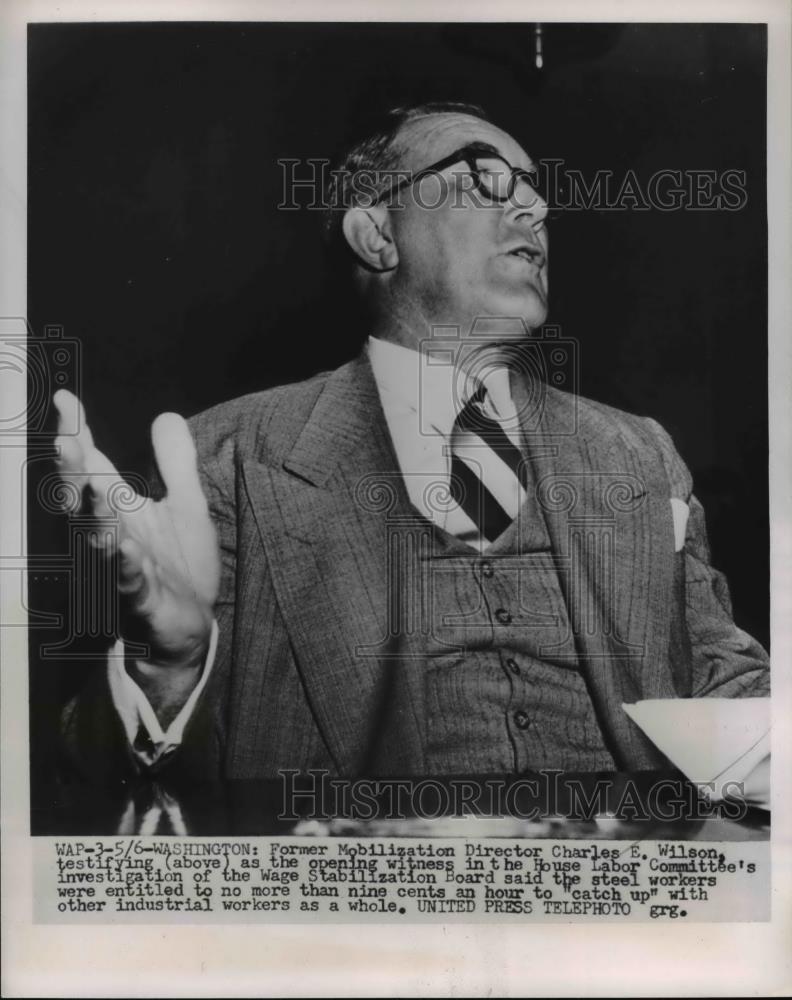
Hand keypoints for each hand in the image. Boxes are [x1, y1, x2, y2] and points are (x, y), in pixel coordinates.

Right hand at [52, 389, 219, 672]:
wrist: (188, 629)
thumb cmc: (179, 566)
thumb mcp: (186, 505)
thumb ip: (176, 463)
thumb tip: (166, 415)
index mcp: (121, 510)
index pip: (92, 465)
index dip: (78, 433)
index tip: (64, 399)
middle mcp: (113, 535)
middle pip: (84, 499)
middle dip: (73, 471)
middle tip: (65, 439)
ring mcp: (123, 568)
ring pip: (99, 540)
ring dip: (96, 515)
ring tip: (93, 487)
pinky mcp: (142, 600)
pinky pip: (129, 583)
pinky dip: (125, 566)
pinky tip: (125, 548)